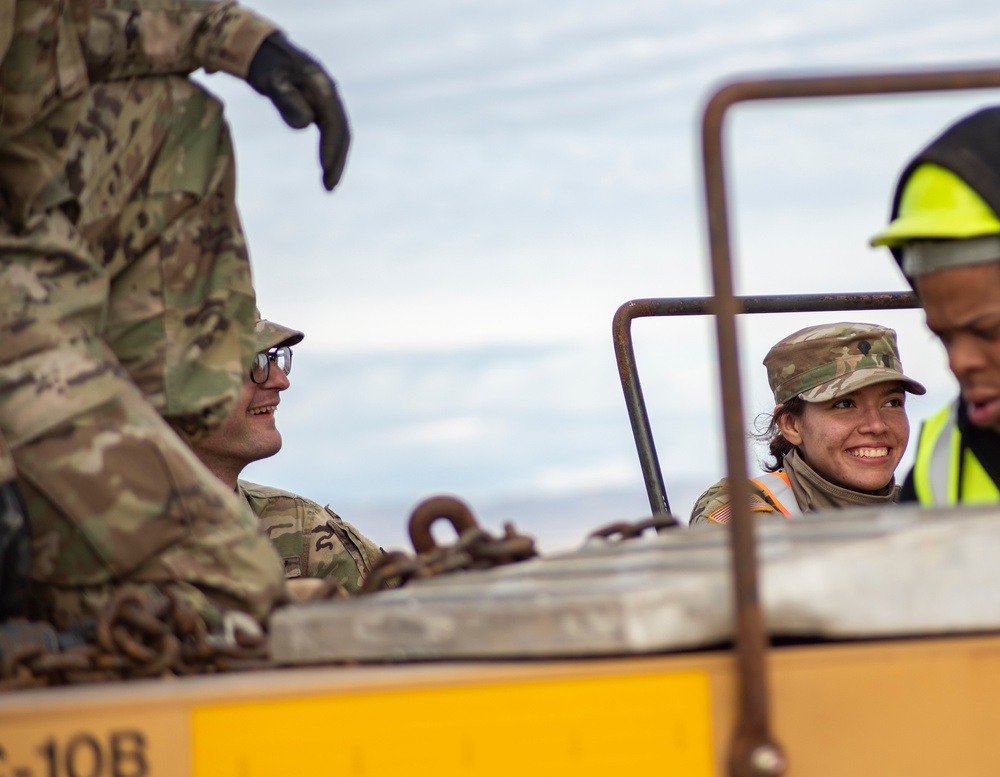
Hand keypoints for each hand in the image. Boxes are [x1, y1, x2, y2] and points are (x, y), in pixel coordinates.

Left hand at [247, 33, 350, 190]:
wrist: (267, 51)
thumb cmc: (267, 66)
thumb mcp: (273, 82)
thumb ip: (287, 101)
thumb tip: (306, 124)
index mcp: (323, 90)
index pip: (334, 125)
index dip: (331, 148)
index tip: (325, 169)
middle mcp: (330, 97)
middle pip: (343, 134)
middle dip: (338, 161)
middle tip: (329, 187)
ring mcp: (328, 103)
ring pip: (339, 135)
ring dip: (336, 160)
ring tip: (328, 184)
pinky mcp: (321, 109)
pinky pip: (331, 133)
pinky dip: (330, 151)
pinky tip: (324, 166)